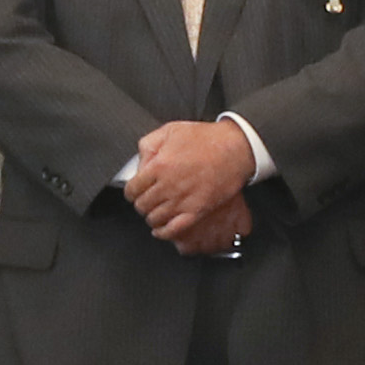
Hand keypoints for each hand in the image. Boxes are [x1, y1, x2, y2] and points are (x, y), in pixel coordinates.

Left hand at [122, 117, 256, 245]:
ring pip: (154, 219)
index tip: (134, 191)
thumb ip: (148, 146)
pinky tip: (160, 230)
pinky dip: (163, 233)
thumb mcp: (169, 131)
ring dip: (151, 216)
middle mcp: (168, 186)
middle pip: (142, 206)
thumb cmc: (204, 138)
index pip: (132, 189)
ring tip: (154, 211)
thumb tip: (140, 165)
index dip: (131, 191)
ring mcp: (182, 201)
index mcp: (158, 166)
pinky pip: (174, 229)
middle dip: (141, 203)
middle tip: (146, 199)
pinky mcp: (197, 211)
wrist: (233, 149)